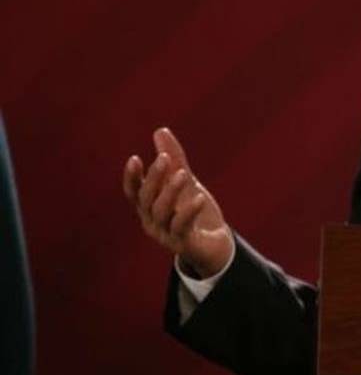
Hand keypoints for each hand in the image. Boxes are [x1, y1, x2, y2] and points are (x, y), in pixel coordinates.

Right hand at [122, 127, 233, 277]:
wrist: (214, 244)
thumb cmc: (194, 212)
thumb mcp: (185, 182)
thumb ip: (174, 159)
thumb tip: (160, 130)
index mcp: (149, 207)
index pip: (133, 192)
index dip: (132, 177)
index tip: (135, 158)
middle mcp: (152, 221)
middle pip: (147, 199)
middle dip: (154, 177)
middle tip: (164, 157)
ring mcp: (165, 235)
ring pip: (162, 212)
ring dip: (170, 191)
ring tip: (183, 174)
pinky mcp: (183, 243)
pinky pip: (182, 227)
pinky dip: (189, 211)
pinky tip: (199, 197)